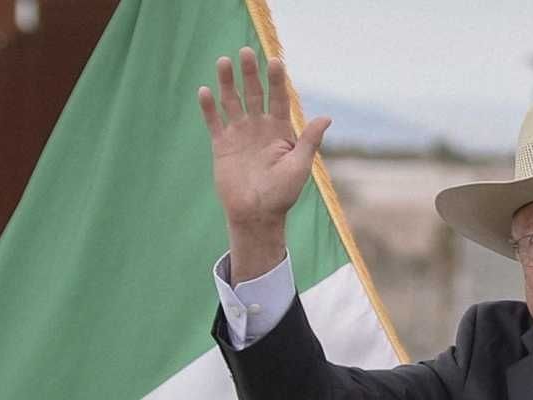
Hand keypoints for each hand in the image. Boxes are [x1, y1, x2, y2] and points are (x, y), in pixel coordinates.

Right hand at [197, 47, 330, 278]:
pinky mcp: (222, 145)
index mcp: (279, 130)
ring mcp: (239, 135)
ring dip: (228, 83)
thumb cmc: (282, 194)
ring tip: (224, 61)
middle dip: (250, 73)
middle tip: (246, 52)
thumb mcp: (300, 166)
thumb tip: (327, 117)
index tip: (275, 61)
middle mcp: (258, 127)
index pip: (278, 98)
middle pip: (254, 93)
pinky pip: (214, 122)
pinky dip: (209, 108)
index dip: (276, 80)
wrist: (256, 215)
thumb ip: (309, 140)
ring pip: (232, 102)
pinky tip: (205, 91)